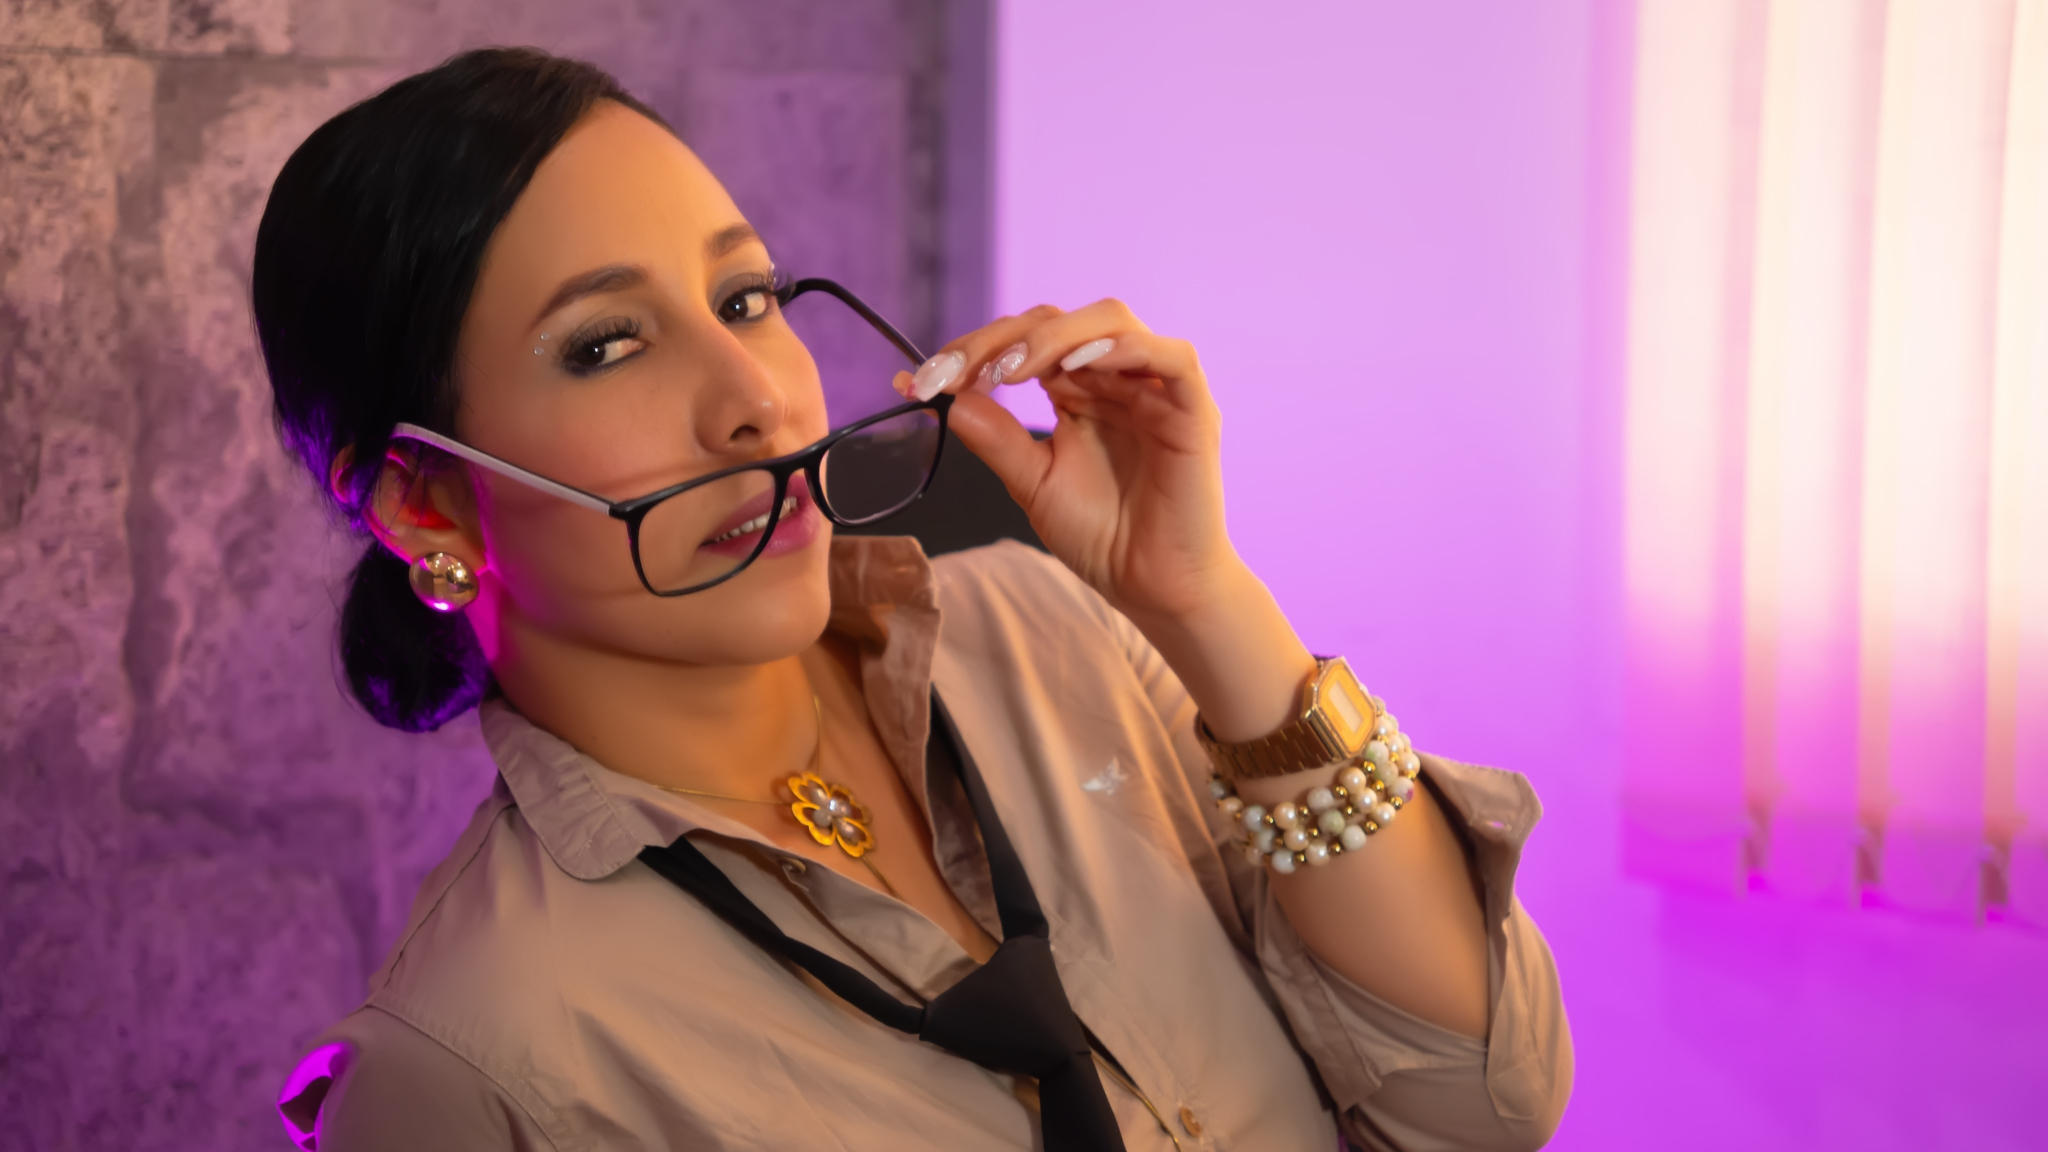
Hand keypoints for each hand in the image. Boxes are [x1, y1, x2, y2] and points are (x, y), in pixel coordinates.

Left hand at [891, 298, 1244, 623]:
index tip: (922, 379)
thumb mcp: (1034, 484)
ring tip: (1009, 370)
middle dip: (1000, 339)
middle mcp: (1116, 377)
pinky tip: (1077, 367)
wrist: (1152, 588)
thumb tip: (949, 400)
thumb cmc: (1101, 536)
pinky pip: (1172, 357)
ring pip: (1111, 321)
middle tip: (953, 372)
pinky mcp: (1193, 409)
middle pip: (1060, 320)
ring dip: (1054, 336)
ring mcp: (1156, 388)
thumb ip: (997, 440)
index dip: (973, 350)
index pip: (1025, 341)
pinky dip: (1124, 350)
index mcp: (1079, 389)